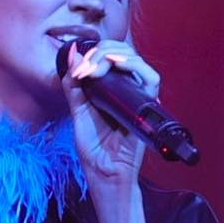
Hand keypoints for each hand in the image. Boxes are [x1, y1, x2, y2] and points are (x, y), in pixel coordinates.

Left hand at [60, 39, 161, 189]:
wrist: (104, 172)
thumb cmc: (94, 147)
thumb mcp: (78, 110)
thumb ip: (74, 84)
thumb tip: (72, 55)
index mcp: (111, 88)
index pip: (110, 56)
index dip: (95, 52)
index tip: (79, 65)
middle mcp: (127, 89)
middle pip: (123, 53)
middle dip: (102, 51)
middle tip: (87, 65)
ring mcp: (138, 96)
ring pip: (136, 61)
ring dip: (114, 55)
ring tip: (97, 65)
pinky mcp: (148, 106)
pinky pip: (151, 79)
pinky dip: (135, 66)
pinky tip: (118, 65)